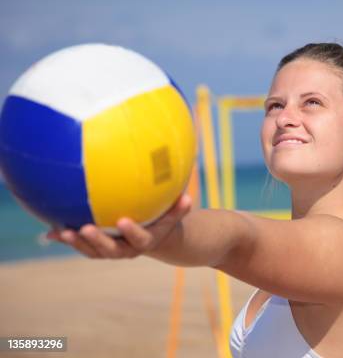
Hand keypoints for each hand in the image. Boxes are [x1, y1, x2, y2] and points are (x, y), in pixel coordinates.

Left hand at [46, 194, 191, 258]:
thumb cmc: (164, 220)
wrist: (154, 238)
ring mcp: (110, 250)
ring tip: (62, 231)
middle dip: (97, 241)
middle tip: (85, 228)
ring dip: (77, 243)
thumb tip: (187, 197)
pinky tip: (49, 229)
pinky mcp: (98, 247)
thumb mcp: (174, 214)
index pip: (139, 239)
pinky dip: (67, 239)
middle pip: (111, 250)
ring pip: (92, 251)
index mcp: (145, 241)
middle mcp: (127, 249)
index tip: (123, 220)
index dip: (131, 232)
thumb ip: (180, 207)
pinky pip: (82, 245)